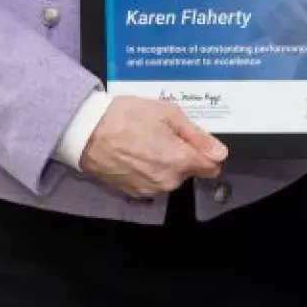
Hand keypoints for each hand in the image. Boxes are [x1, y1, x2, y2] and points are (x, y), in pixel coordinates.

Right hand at [77, 96, 227, 197]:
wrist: (86, 132)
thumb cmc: (127, 116)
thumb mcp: (167, 114)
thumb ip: (197, 136)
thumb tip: (220, 153)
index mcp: (181, 161)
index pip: (213, 167)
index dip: (208, 152)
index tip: (196, 140)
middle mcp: (169, 181)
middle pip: (190, 171)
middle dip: (184, 155)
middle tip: (164, 134)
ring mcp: (150, 190)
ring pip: (171, 177)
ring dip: (166, 163)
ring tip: (146, 142)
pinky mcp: (134, 193)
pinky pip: (153, 182)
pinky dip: (149, 171)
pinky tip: (135, 154)